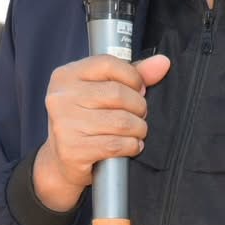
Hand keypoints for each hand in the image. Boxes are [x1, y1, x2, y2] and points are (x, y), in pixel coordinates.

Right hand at [32, 53, 170, 212]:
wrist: (62, 162)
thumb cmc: (85, 121)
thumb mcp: (101, 92)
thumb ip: (132, 75)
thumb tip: (162, 62)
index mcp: (66, 76)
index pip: (108, 64)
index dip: (132, 76)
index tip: (139, 89)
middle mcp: (61, 98)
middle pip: (117, 93)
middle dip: (138, 106)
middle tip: (140, 114)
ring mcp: (64, 124)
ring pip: (120, 121)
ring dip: (138, 128)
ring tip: (137, 131)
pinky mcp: (72, 149)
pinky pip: (116, 145)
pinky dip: (131, 146)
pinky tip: (130, 146)